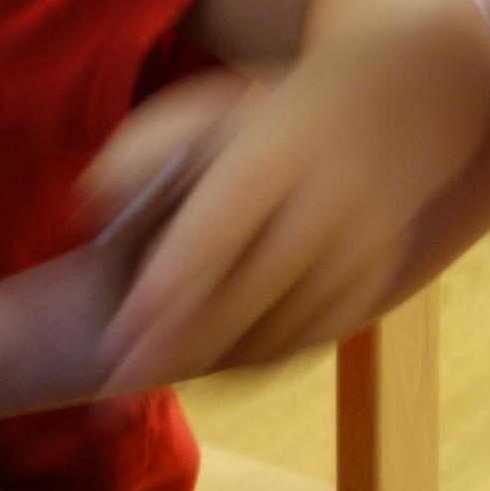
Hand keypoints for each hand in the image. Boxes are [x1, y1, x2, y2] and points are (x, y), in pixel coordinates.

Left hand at [97, 60, 433, 391]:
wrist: (398, 105)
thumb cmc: (270, 118)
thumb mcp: (206, 112)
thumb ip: (141, 153)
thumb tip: (90, 210)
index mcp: (273, 155)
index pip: (212, 237)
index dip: (164, 295)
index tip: (117, 340)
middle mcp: (324, 206)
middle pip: (242, 298)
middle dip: (174, 349)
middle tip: (117, 386)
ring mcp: (359, 251)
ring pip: (278, 332)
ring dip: (212, 365)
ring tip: (153, 380)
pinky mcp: (375, 282)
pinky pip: (309, 341)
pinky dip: (257, 363)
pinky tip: (210, 368)